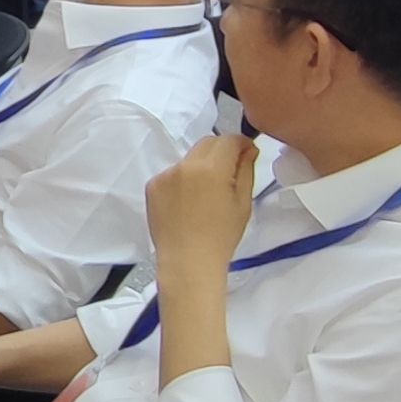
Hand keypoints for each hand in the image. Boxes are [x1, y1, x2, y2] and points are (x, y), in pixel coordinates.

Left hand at [146, 134, 257, 281]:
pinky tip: (189, 202)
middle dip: (222, 151)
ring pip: (190, 158)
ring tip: (208, 193)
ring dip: (202, 166)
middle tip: (230, 172)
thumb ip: (246, 170)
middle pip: (208, 143)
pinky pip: (173, 173)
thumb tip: (248, 150)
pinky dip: (184, 180)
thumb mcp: (243, 202)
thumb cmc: (221, 236)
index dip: (242, 144)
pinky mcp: (152, 186)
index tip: (248, 154)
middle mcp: (185, 166)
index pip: (229, 140)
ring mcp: (165, 175)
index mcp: (211, 168)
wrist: (188, 261)